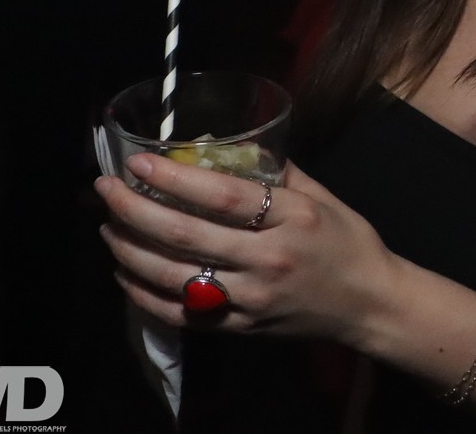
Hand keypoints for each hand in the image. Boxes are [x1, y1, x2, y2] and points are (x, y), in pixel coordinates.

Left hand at [95, 154, 399, 348]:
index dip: (174, 178)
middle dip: (135, 210)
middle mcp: (268, 259)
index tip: (139, 162)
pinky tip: (125, 272)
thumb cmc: (349, 242)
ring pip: (172, 276)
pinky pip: (179, 313)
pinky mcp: (240, 327)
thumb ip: (278, 174)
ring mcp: (251, 298)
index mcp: (293, 218)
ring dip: (130, 249)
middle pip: (186, 234)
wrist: (370, 303)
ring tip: (108, 226)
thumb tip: (227, 147)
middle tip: (105, 190)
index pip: (223, 196)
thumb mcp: (323, 198)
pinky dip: (143, 294)